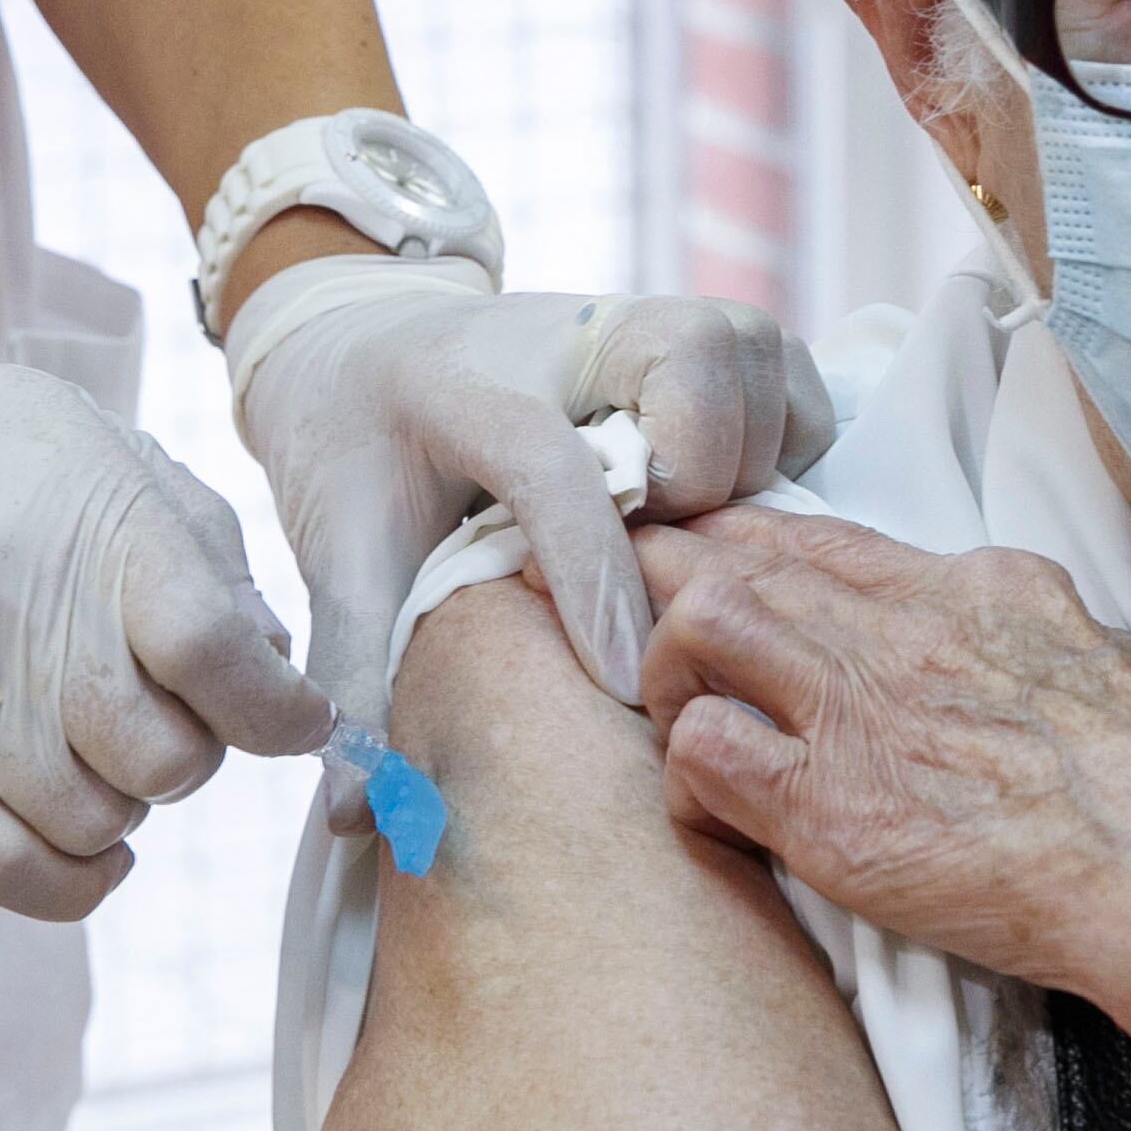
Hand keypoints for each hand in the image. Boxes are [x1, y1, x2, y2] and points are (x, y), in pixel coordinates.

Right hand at [0, 347, 330, 917]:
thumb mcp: (115, 458)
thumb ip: (210, 557)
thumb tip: (275, 659)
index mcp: (108, 539)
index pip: (214, 653)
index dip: (280, 710)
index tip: (302, 718)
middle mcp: (34, 620)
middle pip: (165, 757)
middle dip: (199, 754)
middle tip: (176, 715)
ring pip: (93, 819)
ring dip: (129, 805)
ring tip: (111, 749)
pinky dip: (66, 883)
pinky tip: (99, 852)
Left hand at [229, 254, 833, 825]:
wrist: (365, 337)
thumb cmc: (361, 452)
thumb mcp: (340, 552)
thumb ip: (356, 671)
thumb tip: (347, 816)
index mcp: (461, 384)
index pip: (550, 468)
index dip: (594, 576)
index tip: (624, 680)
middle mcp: (565, 330)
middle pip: (688, 370)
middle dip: (691, 484)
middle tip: (652, 553)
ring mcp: (645, 314)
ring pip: (752, 366)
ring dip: (741, 465)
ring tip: (682, 530)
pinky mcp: (708, 319)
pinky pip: (790, 375)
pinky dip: (782, 440)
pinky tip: (722, 496)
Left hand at [634, 510, 1130, 1005]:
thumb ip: (1063, 649)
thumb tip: (1063, 661)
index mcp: (990, 590)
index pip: (828, 539)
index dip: (749, 545)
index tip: (711, 561)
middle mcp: (915, 632)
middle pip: (741, 561)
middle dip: (673, 585)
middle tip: (636, 623)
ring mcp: (870, 714)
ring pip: (699, 624)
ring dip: (670, 670)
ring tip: (683, 718)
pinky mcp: (839, 813)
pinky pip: (702, 754)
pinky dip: (687, 780)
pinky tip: (712, 813)